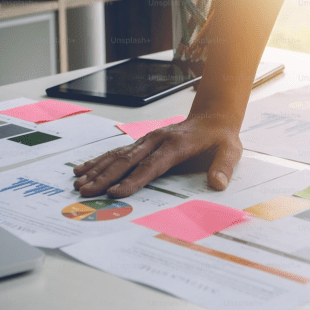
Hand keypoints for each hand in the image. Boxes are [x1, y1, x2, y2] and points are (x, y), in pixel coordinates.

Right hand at [72, 117, 241, 197]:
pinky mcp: (143, 142)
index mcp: (176, 145)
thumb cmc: (220, 138)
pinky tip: (84, 168)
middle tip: (87, 192)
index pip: (151, 166)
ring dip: (97, 169)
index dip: (133, 180)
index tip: (116, 193)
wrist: (213, 117)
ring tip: (79, 183)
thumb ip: (223, 167)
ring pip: (118, 155)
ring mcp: (147, 140)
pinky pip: (118, 152)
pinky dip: (100, 161)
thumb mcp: (230, 151)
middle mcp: (157, 140)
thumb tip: (218, 183)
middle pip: (127, 161)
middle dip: (106, 177)